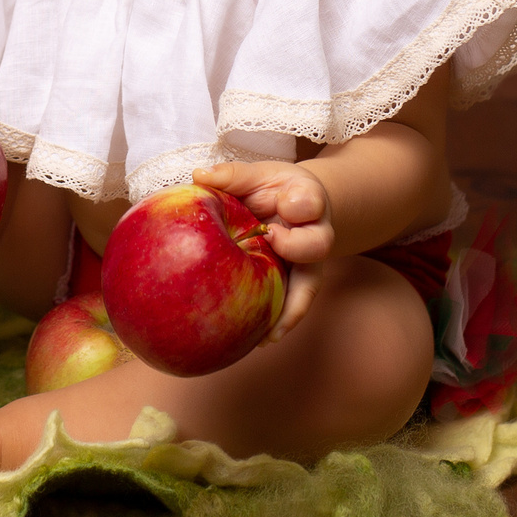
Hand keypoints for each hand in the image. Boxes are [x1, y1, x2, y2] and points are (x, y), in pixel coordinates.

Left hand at [192, 161, 330, 340]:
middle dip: (297, 246)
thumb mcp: (256, 176)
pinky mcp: (298, 283)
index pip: (310, 201)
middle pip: (317, 244)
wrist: (294, 205)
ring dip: (290, 307)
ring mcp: (309, 263)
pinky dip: (280, 323)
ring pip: (308, 286)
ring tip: (268, 331)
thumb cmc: (271, 189)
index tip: (285, 204)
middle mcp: (315, 233)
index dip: (300, 205)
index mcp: (306, 200)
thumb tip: (199, 177)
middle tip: (272, 242)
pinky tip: (261, 340)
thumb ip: (232, 176)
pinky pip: (294, 305)